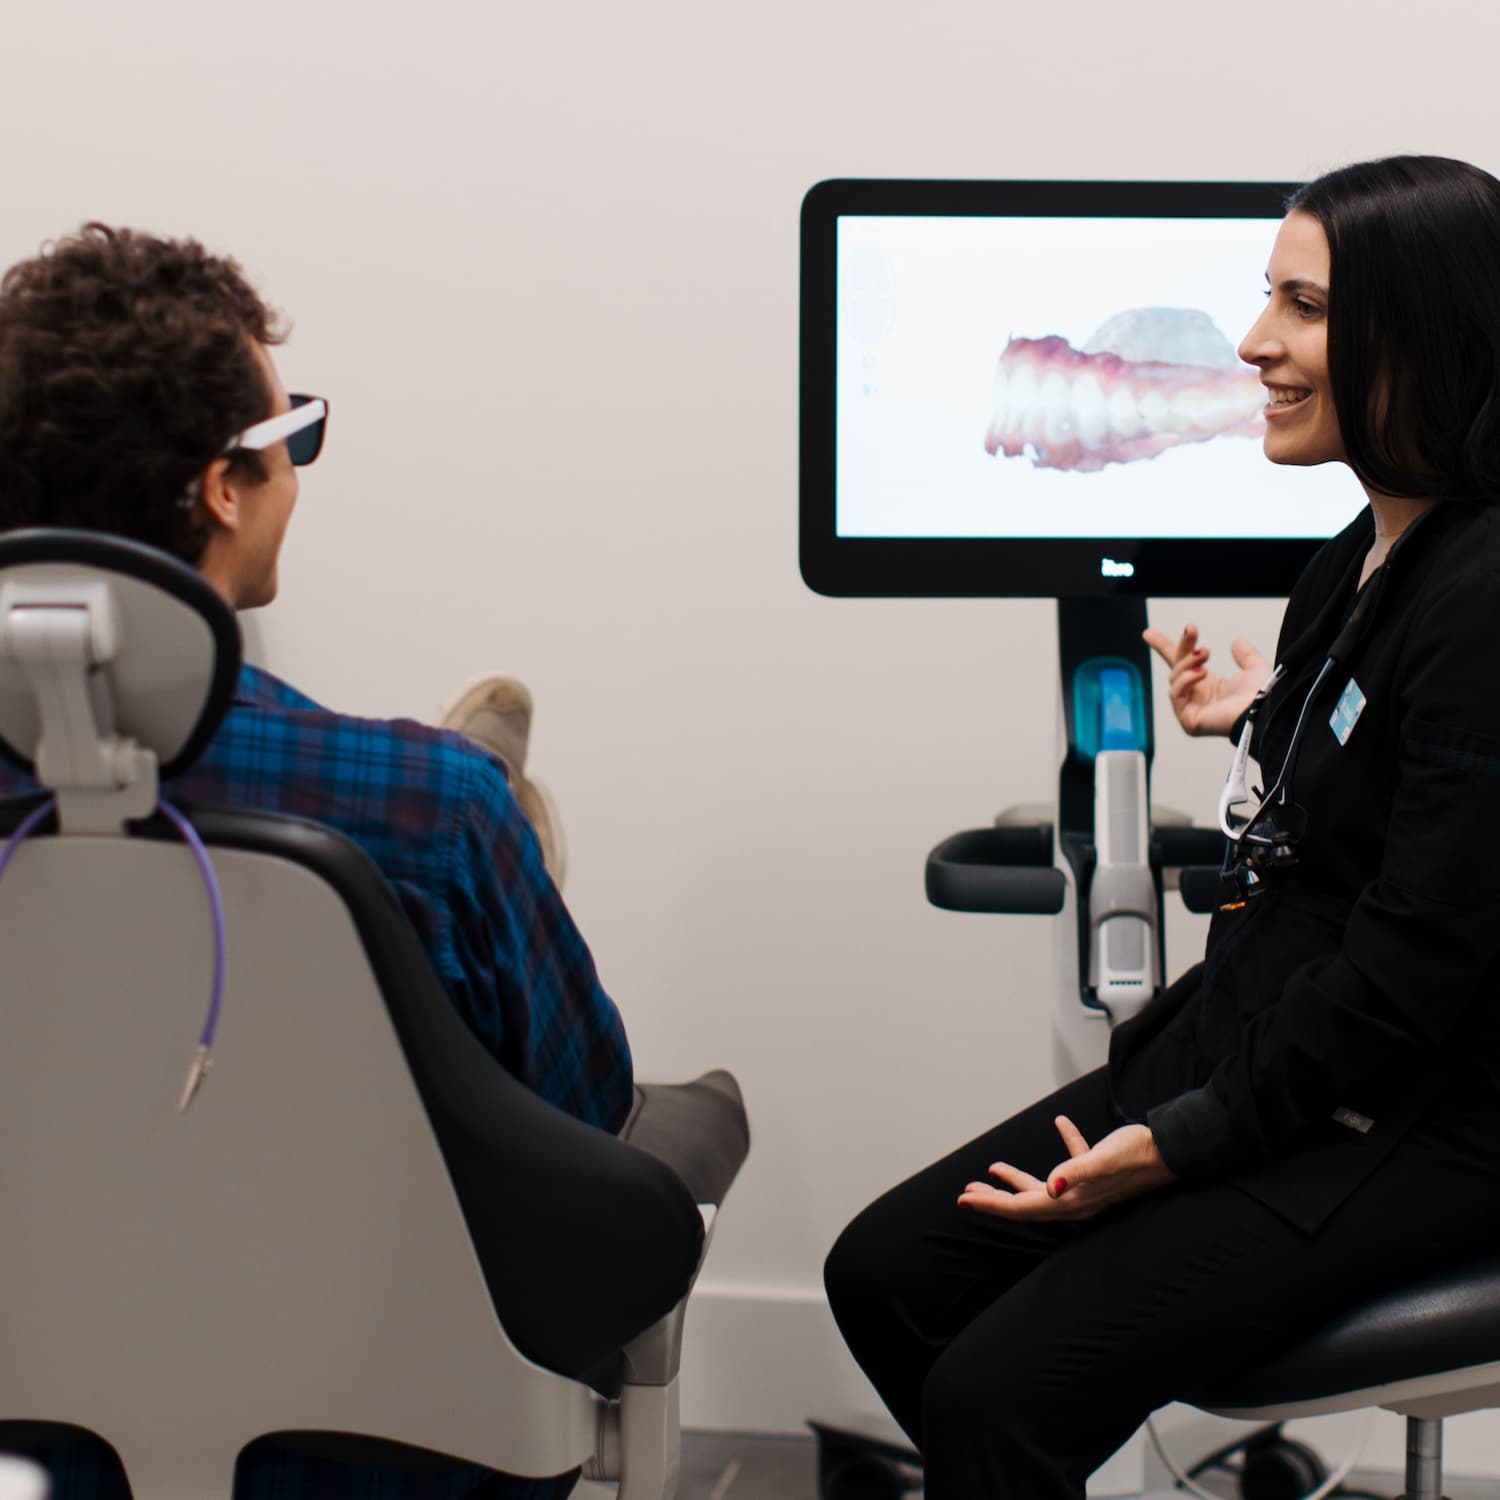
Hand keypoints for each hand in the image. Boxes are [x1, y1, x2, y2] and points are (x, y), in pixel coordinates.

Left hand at [958, 1116, 1175, 1222]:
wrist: (1174, 1150)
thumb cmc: (1138, 1154)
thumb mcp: (1103, 1159)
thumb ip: (1076, 1172)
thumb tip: (1051, 1187)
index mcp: (1072, 1202)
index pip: (1022, 1208)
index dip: (991, 1205)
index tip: (963, 1200)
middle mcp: (1077, 1202)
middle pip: (1026, 1204)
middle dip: (995, 1199)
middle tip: (967, 1193)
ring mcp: (1087, 1190)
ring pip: (1043, 1188)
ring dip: (1017, 1181)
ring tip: (993, 1170)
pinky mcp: (1099, 1172)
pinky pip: (1072, 1163)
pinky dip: (1062, 1146)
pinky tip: (1060, 1124)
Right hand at [1142, 624, 1269, 737]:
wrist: (1265, 709)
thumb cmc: (1265, 696)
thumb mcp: (1255, 668)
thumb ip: (1246, 655)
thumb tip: (1237, 642)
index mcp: (1211, 687)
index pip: (1183, 665)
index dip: (1166, 648)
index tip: (1149, 634)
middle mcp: (1199, 698)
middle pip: (1176, 668)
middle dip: (1181, 646)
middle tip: (1191, 629)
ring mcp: (1192, 710)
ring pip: (1175, 678)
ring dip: (1188, 662)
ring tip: (1205, 654)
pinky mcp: (1189, 720)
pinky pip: (1175, 694)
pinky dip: (1185, 680)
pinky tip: (1201, 674)